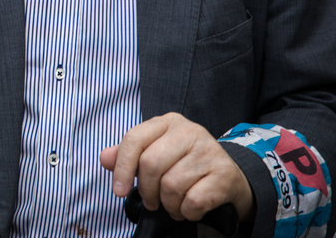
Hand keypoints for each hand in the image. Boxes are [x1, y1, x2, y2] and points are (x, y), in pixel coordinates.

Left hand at [99, 113, 254, 222]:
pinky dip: (186, 212)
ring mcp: (209, 151)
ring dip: (168, 204)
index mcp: (167, 122)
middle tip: (151, 201)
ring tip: (173, 204)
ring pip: (171, 185)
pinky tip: (188, 209)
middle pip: (151, 163)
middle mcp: (189, 131)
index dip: (122, 167)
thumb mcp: (156, 153)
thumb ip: (128, 155)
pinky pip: (193, 201)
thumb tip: (105, 158)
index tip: (119, 189)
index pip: (134, 138)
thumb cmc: (187, 165)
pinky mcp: (224, 174)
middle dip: (147, 190)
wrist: (230, 178)